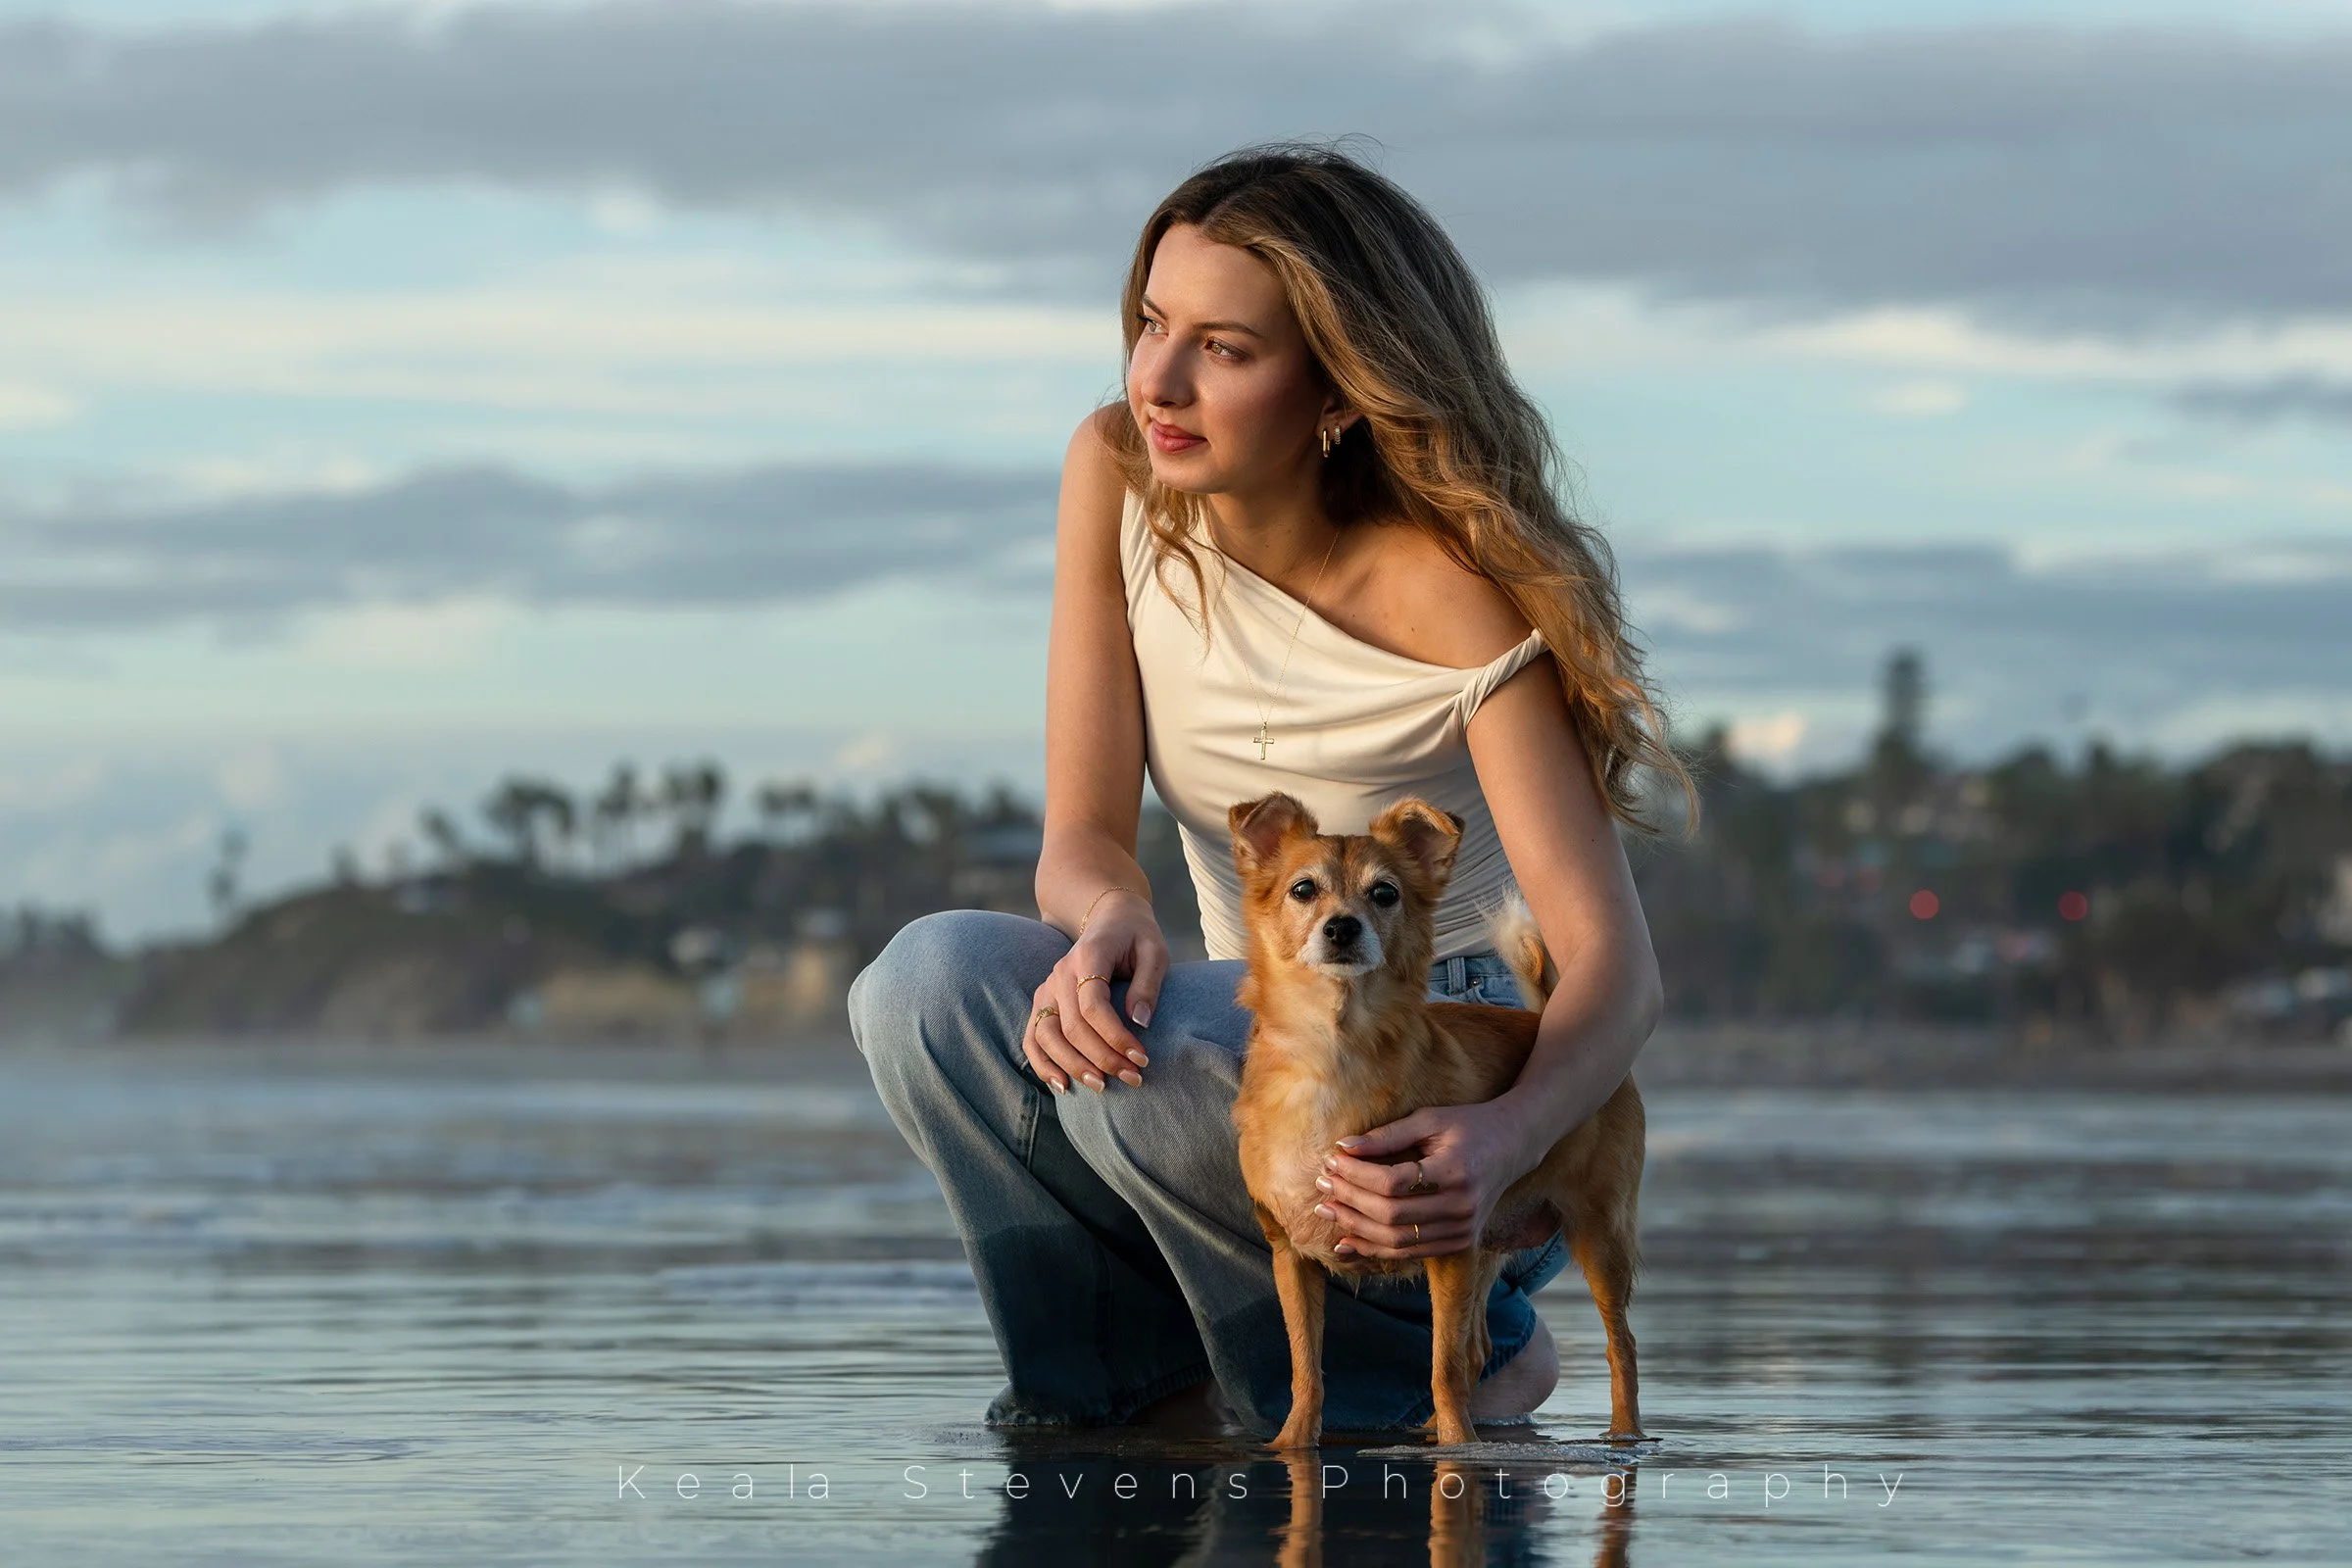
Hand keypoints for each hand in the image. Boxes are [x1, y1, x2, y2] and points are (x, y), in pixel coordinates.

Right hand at [1022, 889, 1165, 1094]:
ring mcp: (1048, 988)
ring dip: (1072, 1066)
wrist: (1109, 918)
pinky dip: (1042, 1063)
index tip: (1142, 1058)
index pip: (1093, 1006)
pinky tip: (1062, 1085)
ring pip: (1046, 1035)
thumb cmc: (1137, 936)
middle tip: (1134, 1079)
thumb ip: (1148, 985)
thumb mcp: (1155, 952)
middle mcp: (1060, 973)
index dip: (1116, 1037)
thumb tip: (1140, 1023)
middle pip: (1071, 1027)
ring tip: (1101, 1088)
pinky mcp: (1043, 1002)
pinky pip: (1032, 1037)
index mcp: (1088, 957)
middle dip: (1102, 1058)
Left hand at [1312, 1099, 1534, 1259]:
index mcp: (1456, 1170)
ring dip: (1356, 1228)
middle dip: (1349, 1201)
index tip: (1331, 1160)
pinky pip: (1411, 1253)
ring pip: (1398, 1240)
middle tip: (1321, 1185)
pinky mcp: (1461, 1242)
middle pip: (1391, 1214)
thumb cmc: (1467, 1125)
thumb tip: (1343, 1148)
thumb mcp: (1429, 1120)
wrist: (1513, 1145)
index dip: (1356, 1174)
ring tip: (1327, 1211)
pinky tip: (1348, 1240)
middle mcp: (1462, 1206)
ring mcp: (1463, 1229)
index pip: (1393, 1181)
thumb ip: (1387, 1136)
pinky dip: (1376, 1249)